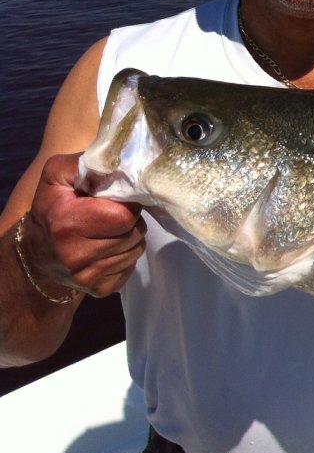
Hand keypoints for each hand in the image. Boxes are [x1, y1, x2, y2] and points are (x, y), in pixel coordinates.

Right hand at [22, 153, 145, 297]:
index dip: (126, 204)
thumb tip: (125, 163)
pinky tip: (106, 248)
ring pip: (137, 249)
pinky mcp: (100, 289)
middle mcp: (75, 255)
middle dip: (130, 221)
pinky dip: (124, 256)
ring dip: (129, 237)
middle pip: (135, 233)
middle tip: (111, 215)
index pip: (125, 215)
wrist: (38, 250)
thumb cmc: (53, 205)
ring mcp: (87, 277)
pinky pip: (131, 267)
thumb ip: (90, 163)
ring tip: (108, 231)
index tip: (113, 200)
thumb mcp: (59, 174)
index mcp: (67, 223)